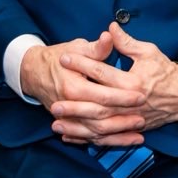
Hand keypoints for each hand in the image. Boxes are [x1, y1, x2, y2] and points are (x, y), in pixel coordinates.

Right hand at [20, 34, 145, 145]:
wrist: (34, 71)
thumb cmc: (59, 57)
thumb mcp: (77, 47)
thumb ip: (96, 47)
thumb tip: (110, 36)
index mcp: (73, 86)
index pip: (102, 95)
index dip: (122, 96)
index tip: (141, 96)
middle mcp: (70, 106)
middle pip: (100, 118)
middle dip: (123, 120)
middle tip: (143, 119)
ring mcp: (68, 118)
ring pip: (96, 132)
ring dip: (118, 136)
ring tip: (138, 135)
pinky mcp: (69, 123)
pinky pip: (90, 138)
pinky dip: (106, 142)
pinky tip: (122, 142)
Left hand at [43, 23, 177, 145]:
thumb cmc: (165, 71)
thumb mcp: (148, 52)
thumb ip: (126, 42)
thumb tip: (110, 29)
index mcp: (133, 82)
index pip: (102, 72)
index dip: (82, 64)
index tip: (64, 58)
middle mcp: (130, 103)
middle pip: (96, 103)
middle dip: (74, 101)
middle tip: (54, 96)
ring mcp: (130, 119)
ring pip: (98, 124)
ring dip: (76, 124)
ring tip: (56, 121)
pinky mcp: (130, 128)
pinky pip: (105, 137)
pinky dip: (87, 138)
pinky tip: (70, 137)